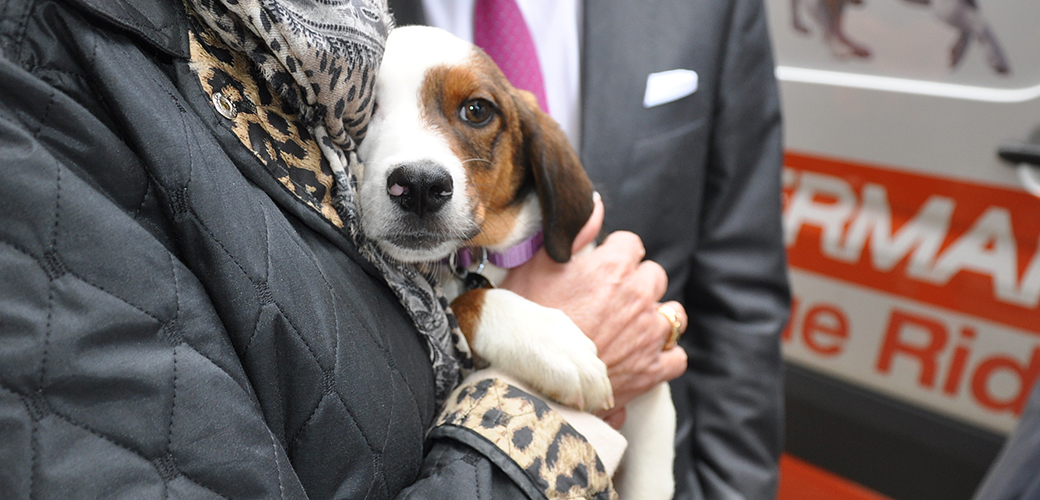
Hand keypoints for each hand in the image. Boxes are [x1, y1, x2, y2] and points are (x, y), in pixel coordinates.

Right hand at [500, 197, 687, 424]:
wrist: (530, 380)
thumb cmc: (527, 322)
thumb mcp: (536, 267)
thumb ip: (573, 232)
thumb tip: (597, 203)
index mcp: (613, 267)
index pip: (631, 244)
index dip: (615, 255)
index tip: (600, 268)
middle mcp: (639, 296)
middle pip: (655, 276)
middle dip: (638, 284)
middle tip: (611, 300)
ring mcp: (649, 334)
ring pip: (673, 314)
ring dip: (656, 317)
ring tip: (630, 328)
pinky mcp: (653, 370)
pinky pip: (678, 357)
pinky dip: (665, 356)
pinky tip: (644, 357)